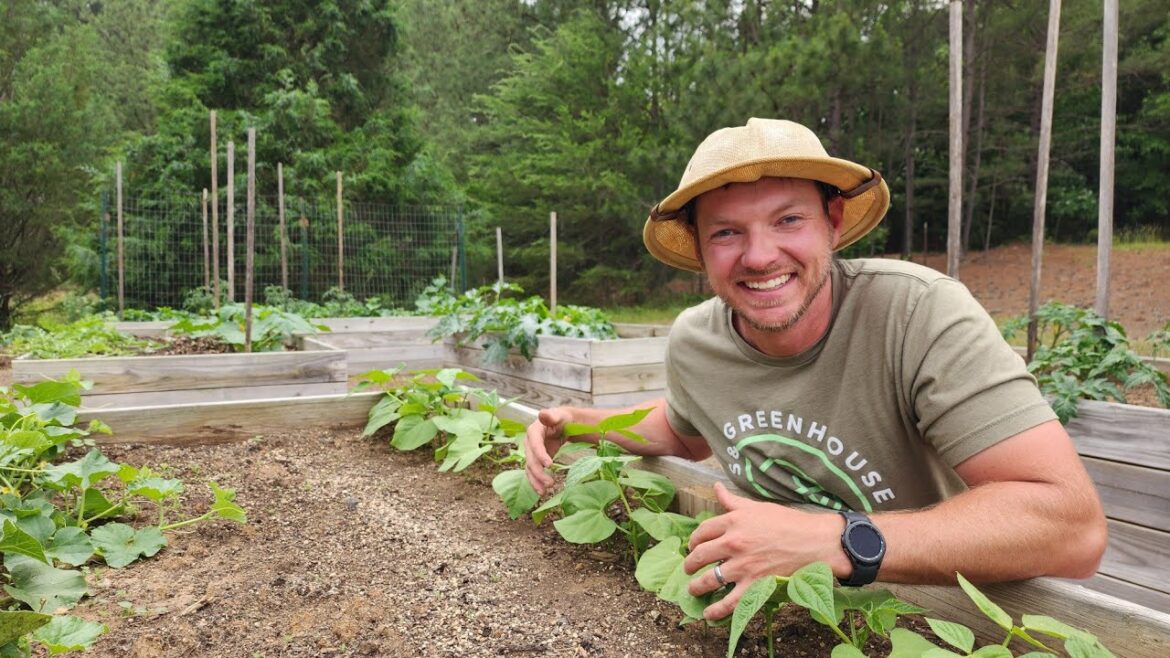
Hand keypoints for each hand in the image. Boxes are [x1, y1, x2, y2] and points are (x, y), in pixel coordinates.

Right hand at [524, 407, 571, 494]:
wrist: (562, 424)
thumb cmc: (562, 418)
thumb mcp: (560, 415)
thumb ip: (551, 416)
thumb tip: (542, 413)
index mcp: (534, 431)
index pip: (535, 444)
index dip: (540, 454)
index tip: (549, 465)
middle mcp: (529, 443)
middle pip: (531, 459)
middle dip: (538, 472)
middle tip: (550, 483)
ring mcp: (531, 453)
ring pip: (530, 469)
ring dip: (535, 481)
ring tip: (544, 492)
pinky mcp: (536, 460)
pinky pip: (533, 473)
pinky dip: (536, 482)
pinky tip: (542, 492)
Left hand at [682, 483, 844, 619]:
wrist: (815, 541)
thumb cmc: (788, 521)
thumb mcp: (757, 506)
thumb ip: (732, 500)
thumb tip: (716, 487)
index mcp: (733, 521)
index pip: (702, 531)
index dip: (694, 540)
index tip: (692, 546)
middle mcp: (734, 543)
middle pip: (700, 556)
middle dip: (689, 564)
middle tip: (688, 568)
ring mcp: (743, 566)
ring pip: (709, 579)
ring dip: (696, 586)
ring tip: (693, 589)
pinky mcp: (755, 584)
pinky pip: (730, 601)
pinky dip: (716, 610)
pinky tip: (708, 613)